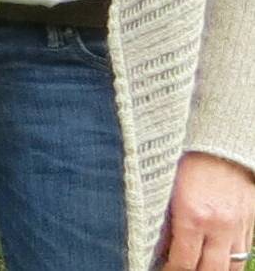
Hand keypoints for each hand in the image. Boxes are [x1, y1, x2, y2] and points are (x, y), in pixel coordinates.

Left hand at [159, 151, 254, 270]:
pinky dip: (231, 260)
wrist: (223, 144)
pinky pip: (245, 252)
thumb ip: (165, 221)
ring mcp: (238, 226)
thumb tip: (157, 248)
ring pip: (231, 266)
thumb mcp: (168, 190)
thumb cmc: (189, 162)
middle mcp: (219, 226)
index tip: (162, 269)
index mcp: (193, 216)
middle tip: (179, 270)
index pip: (183, 262)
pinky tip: (217, 259)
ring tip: (198, 268)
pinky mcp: (251, 223)